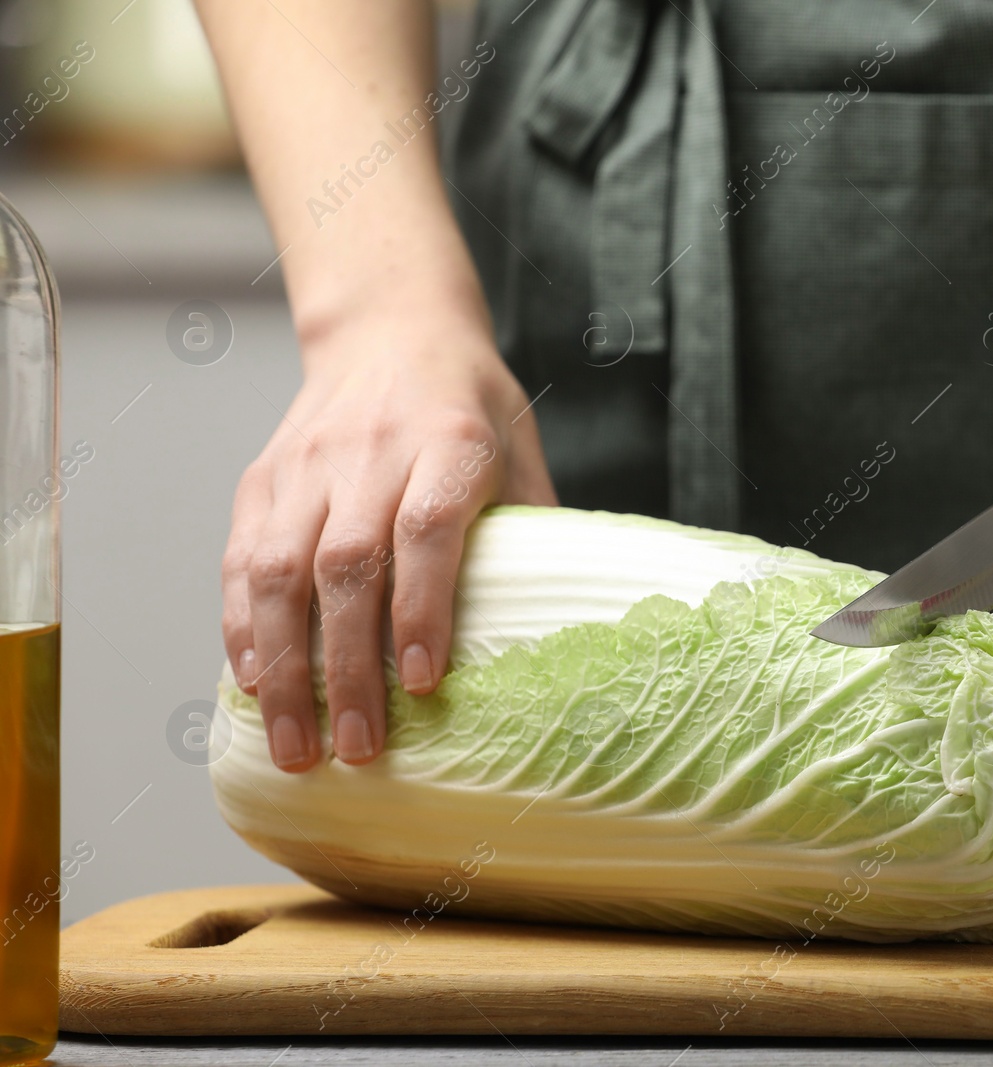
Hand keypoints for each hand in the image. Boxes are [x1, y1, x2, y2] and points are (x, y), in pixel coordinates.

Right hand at [221, 308, 556, 771]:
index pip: (426, 528)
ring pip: (278, 571)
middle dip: (347, 668)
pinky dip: (244, 627)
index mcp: (450, 441)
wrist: (392, 329)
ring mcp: (307, 464)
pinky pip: (241, 560)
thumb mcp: (521, 454)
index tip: (425, 683)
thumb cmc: (473, 409)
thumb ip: (533, 536)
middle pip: (347, 565)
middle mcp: (370, 450)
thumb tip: (565, 636)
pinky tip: (256, 684)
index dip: (423, 607)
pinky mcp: (262, 478)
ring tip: (294, 745)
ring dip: (284, 666)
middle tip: (357, 748)